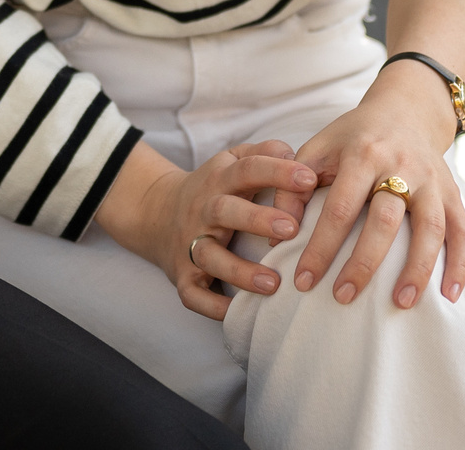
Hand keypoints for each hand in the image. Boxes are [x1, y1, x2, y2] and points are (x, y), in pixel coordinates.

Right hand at [94, 140, 316, 321]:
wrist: (155, 213)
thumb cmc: (214, 189)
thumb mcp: (232, 161)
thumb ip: (265, 154)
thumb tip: (301, 156)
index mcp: (219, 179)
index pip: (247, 169)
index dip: (277, 171)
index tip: (309, 179)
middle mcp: (203, 210)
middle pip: (224, 211)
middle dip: (256, 219)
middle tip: (291, 228)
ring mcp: (190, 244)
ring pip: (209, 257)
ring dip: (239, 271)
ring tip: (273, 282)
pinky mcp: (182, 276)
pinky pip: (194, 295)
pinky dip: (213, 306)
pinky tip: (238, 311)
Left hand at [278, 59, 464, 309]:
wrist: (406, 111)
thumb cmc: (353, 137)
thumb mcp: (318, 147)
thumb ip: (294, 183)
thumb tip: (279, 229)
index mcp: (363, 154)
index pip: (340, 207)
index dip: (321, 246)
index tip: (303, 280)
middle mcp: (402, 166)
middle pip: (386, 220)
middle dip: (364, 262)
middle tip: (343, 297)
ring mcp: (432, 180)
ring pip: (430, 228)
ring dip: (418, 268)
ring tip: (402, 304)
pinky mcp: (453, 193)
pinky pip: (463, 231)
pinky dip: (460, 264)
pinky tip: (450, 297)